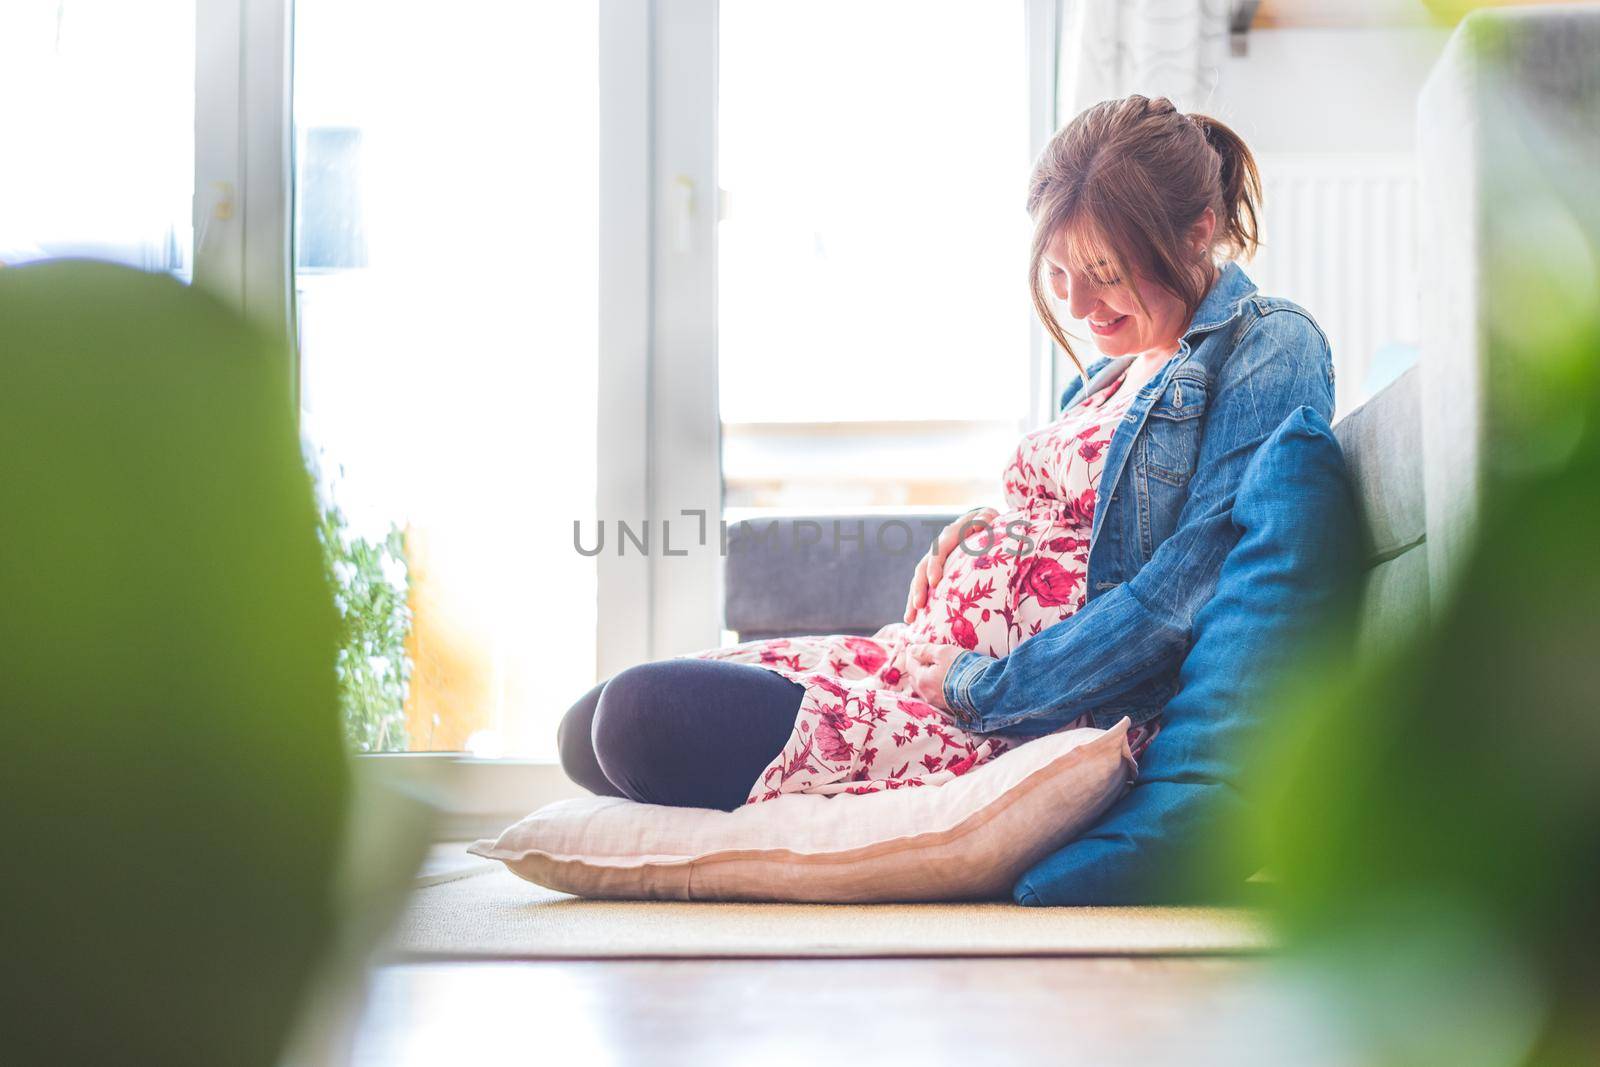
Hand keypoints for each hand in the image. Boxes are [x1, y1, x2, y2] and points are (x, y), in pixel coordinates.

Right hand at [903, 507, 998, 622]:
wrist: (978, 523)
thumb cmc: (986, 523)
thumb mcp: (988, 517)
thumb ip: (985, 520)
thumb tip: (982, 523)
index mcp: (949, 536)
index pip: (938, 551)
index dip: (934, 566)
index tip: (934, 583)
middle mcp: (937, 549)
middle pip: (922, 568)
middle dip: (919, 588)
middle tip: (918, 606)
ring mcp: (933, 561)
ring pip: (919, 580)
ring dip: (913, 599)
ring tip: (909, 619)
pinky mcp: (935, 572)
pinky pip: (923, 587)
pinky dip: (917, 602)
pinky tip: (913, 621)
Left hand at [905, 642, 965, 718]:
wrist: (985, 691)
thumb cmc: (963, 669)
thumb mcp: (944, 653)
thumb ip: (925, 651)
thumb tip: (910, 650)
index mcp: (922, 679)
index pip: (909, 663)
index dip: (913, 653)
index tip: (918, 646)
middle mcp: (925, 693)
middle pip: (914, 677)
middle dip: (918, 666)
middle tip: (928, 656)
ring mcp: (936, 702)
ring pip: (923, 687)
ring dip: (926, 676)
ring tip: (937, 667)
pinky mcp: (946, 707)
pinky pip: (933, 693)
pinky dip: (934, 685)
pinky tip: (945, 679)